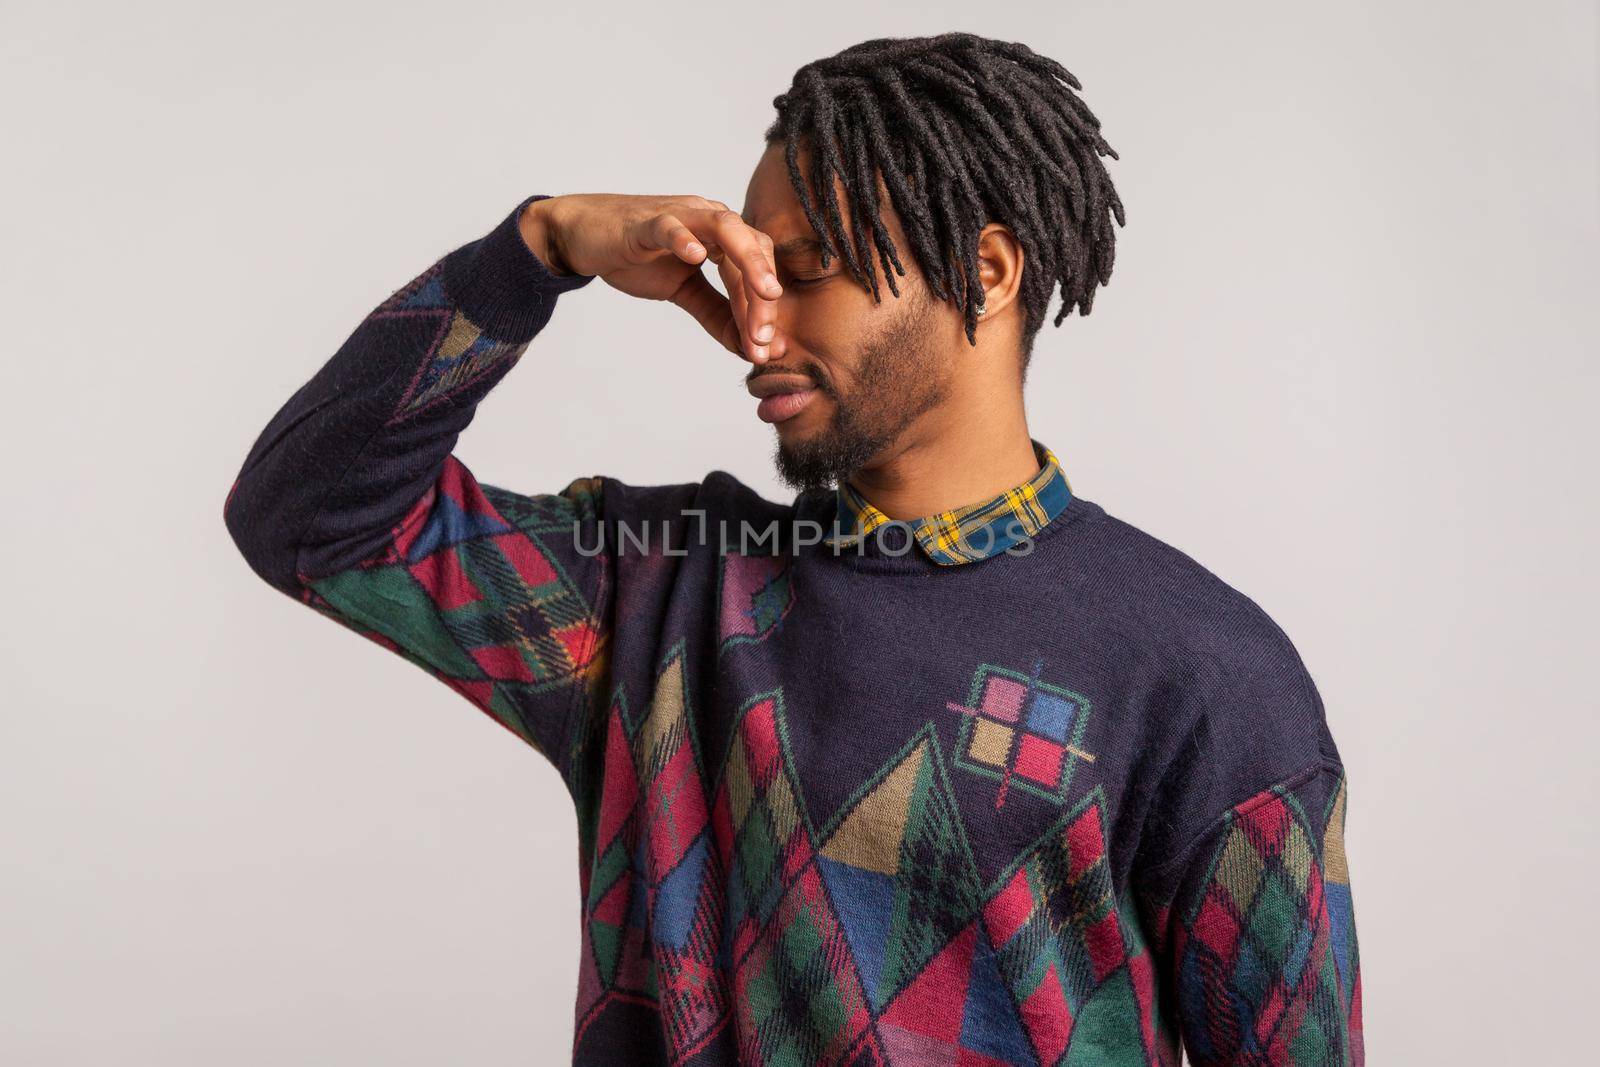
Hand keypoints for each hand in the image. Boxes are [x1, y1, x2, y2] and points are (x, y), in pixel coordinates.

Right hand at [520, 194, 782, 362]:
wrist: (586, 237)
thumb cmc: (639, 257)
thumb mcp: (685, 292)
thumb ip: (719, 317)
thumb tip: (753, 349)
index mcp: (723, 236)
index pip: (758, 269)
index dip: (765, 310)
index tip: (768, 349)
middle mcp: (709, 218)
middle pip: (753, 248)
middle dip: (763, 296)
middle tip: (765, 339)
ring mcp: (680, 215)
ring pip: (725, 229)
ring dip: (749, 262)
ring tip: (765, 293)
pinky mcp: (645, 222)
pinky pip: (669, 225)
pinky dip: (683, 238)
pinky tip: (696, 257)